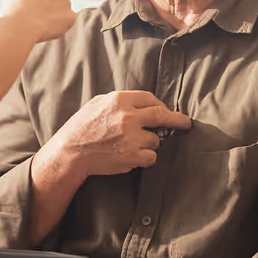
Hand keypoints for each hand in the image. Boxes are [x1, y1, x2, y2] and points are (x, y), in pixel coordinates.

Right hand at [3, 0, 75, 41]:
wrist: (21, 27)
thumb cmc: (15, 10)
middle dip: (49, 0)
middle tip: (38, 10)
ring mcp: (66, 1)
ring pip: (62, 7)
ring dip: (55, 12)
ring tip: (40, 21)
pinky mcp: (71, 16)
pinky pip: (67, 20)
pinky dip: (60, 24)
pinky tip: (48, 27)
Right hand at [50, 91, 191, 177]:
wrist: (71, 152)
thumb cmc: (81, 127)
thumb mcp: (98, 104)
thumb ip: (120, 102)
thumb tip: (142, 104)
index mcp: (119, 100)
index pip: (150, 99)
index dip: (160, 105)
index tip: (167, 111)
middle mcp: (128, 117)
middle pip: (162, 116)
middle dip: (178, 120)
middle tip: (186, 123)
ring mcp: (131, 137)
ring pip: (156, 140)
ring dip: (148, 143)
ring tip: (130, 146)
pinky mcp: (132, 155)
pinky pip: (151, 157)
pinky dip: (145, 158)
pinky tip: (131, 156)